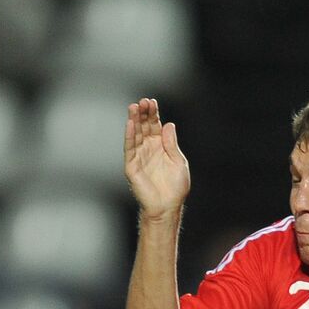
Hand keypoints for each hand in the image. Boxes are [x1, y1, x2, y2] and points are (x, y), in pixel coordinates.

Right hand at [124, 98, 189, 217]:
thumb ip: (172, 144)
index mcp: (160, 146)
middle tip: (142, 101)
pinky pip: (129, 149)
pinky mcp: (132, 166)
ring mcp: (139, 156)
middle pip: (144, 127)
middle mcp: (148, 149)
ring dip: (134, 121)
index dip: (153, 114)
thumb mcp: (178, 161)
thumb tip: (168, 124)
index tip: (152, 101)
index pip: (155, 126)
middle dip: (143, 114)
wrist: (168, 206)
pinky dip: (129, 137)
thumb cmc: (175, 187)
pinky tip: (129, 125)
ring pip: (135, 135)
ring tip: (133, 107)